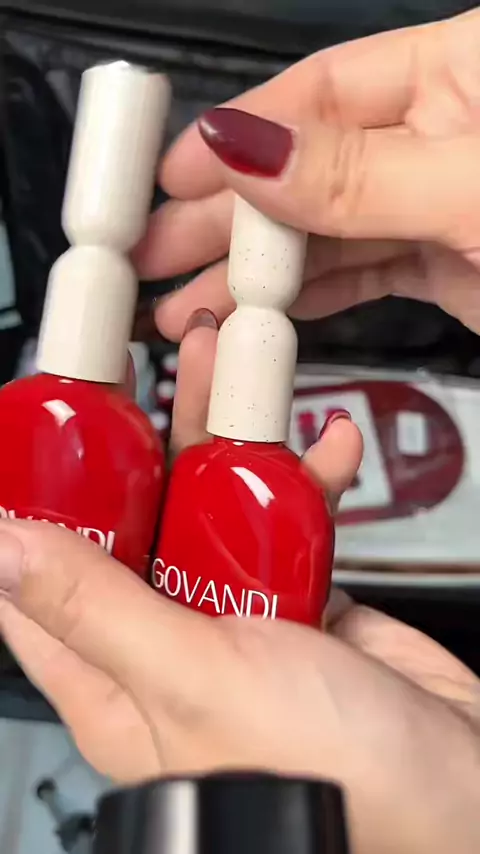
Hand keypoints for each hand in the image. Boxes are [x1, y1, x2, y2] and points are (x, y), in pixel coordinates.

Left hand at [1, 319, 479, 853]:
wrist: (457, 789)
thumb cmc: (326, 777)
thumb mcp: (193, 679)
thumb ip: (97, 610)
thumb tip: (3, 551)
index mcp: (117, 683)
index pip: (39, 591)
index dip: (28, 513)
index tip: (34, 443)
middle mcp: (169, 649)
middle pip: (131, 528)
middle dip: (134, 448)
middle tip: (138, 377)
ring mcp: (237, 618)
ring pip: (209, 512)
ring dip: (224, 443)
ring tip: (235, 375)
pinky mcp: (299, 598)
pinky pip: (286, 523)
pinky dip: (307, 481)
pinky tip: (326, 447)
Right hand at [135, 9, 479, 339]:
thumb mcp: (466, 188)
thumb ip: (355, 174)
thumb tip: (240, 149)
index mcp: (457, 71)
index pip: (320, 89)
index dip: (239, 133)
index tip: (171, 176)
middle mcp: (437, 131)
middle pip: (310, 166)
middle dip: (227, 215)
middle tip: (155, 254)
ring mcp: (436, 202)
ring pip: (327, 230)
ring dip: (259, 272)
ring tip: (190, 307)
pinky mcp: (442, 264)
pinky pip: (361, 273)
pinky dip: (311, 295)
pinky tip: (262, 315)